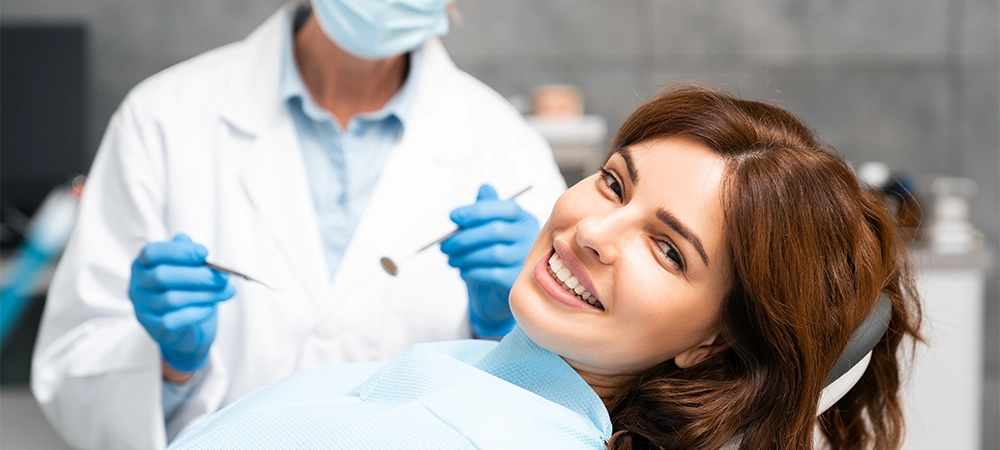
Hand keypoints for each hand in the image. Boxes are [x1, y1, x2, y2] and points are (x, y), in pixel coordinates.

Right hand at [129, 234, 234, 374]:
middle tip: (223, 277)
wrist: (187, 329)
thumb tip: (201, 252)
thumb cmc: (187, 292)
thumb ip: (192, 257)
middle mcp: (138, 286)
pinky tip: (210, 309)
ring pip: (171, 299)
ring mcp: (143, 309)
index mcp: (144, 265)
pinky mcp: (154, 329)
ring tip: (226, 292)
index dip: (178, 251)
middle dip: (198, 275)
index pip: (151, 252)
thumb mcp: (190, 269)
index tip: (204, 252)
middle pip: (162, 276)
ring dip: (205, 294)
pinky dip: (195, 313)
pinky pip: (172, 320)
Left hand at [440, 185, 538, 338]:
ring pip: (493, 253)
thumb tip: (485, 188)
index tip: (453, 217)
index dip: (477, 211)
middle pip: (496, 231)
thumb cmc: (491, 256)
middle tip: (444, 245)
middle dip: (465, 237)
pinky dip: (473, 272)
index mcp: (523, 219)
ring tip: (451, 260)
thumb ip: (486, 208)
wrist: (494, 293)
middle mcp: (530, 237)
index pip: (504, 208)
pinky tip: (464, 271)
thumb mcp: (486, 230)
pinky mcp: (518, 281)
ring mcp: (527, 261)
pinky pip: (493, 274)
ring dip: (465, 256)